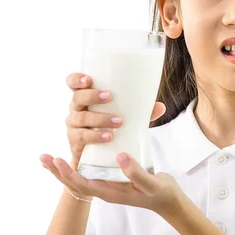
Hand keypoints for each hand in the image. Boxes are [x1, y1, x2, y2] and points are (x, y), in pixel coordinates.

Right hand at [39, 71, 165, 198]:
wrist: (98, 154)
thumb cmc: (111, 127)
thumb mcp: (125, 116)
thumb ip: (141, 111)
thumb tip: (161, 107)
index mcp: (85, 97)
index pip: (72, 82)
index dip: (76, 79)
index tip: (88, 79)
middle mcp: (76, 109)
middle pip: (77, 98)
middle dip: (92, 96)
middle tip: (110, 96)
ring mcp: (73, 125)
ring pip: (81, 118)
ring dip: (100, 118)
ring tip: (118, 121)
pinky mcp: (75, 142)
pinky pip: (82, 138)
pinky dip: (96, 137)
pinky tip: (108, 137)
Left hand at [40, 152, 183, 218]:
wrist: (169, 200)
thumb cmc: (161, 193)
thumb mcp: (152, 184)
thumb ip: (137, 173)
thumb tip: (120, 157)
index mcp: (111, 193)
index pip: (83, 186)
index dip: (69, 174)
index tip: (57, 162)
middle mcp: (105, 190)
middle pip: (75, 184)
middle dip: (58, 172)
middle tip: (43, 158)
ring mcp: (107, 185)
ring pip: (80, 179)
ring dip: (64, 170)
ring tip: (49, 158)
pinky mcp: (112, 178)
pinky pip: (90, 173)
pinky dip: (78, 165)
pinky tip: (74, 156)